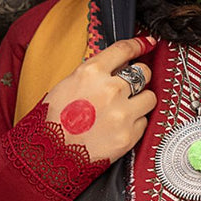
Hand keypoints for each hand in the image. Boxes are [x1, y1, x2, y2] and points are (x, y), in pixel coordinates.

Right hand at [43, 35, 157, 163]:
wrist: (50, 155)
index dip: (139, 45)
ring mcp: (122, 113)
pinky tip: (119, 127)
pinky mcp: (129, 135)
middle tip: (130, 86)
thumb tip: (115, 68)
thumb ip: (93, 75)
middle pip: (143, 73)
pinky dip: (135, 123)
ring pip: (150, 97)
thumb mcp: (67, 85)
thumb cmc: (53, 121)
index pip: (124, 50)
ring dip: (141, 101)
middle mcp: (111, 89)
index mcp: (92, 72)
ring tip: (125, 109)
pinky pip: (144, 122)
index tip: (147, 44)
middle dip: (139, 78)